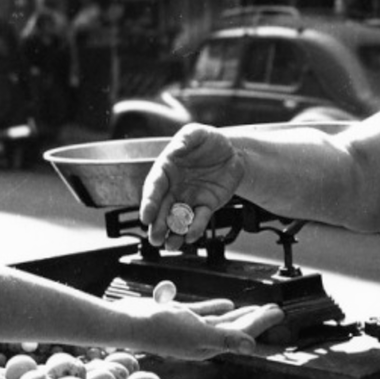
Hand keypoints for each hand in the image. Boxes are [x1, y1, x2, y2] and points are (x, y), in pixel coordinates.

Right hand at [134, 293, 284, 359]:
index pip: (242, 336)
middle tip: (278, 310)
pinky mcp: (180, 317)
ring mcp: (191, 328)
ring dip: (243, 314)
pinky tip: (229, 304)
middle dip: (258, 320)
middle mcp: (202, 341)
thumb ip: (225, 338)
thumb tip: (252, 346)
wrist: (127, 322)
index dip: (263, 327)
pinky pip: (205, 312)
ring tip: (261, 308)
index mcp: (209, 347)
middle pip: (237, 329)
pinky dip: (218, 308)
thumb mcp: (197, 333)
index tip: (280, 318)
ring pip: (224, 321)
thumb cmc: (160, 329)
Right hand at [141, 124, 244, 248]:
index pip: (154, 187)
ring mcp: (189, 197)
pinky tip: (191, 236)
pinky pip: (199, 219)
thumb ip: (186, 139)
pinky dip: (195, 228)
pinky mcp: (206, 205)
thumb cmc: (210, 141)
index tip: (145, 216)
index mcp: (166, 169)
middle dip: (158, 224)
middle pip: (162, 208)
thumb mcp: (197, 133)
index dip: (148, 202)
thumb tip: (176, 147)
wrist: (234, 151)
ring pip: (178, 218)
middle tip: (155, 238)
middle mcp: (175, 187)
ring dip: (173, 233)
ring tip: (170, 245)